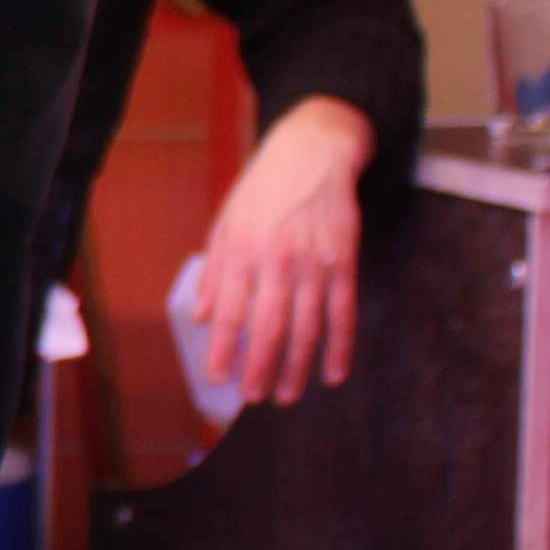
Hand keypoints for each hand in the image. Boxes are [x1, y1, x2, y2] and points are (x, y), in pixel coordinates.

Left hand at [195, 98, 372, 403]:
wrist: (313, 154)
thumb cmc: (261, 191)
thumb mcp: (225, 223)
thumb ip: (215, 273)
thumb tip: (204, 318)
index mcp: (243, 251)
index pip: (232, 312)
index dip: (225, 350)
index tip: (219, 378)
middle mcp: (278, 261)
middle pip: (270, 327)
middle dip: (260, 368)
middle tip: (254, 396)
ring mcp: (316, 264)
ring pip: (307, 328)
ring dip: (297, 367)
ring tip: (286, 395)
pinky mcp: (345, 263)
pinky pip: (343, 314)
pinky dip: (340, 347)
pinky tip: (333, 373)